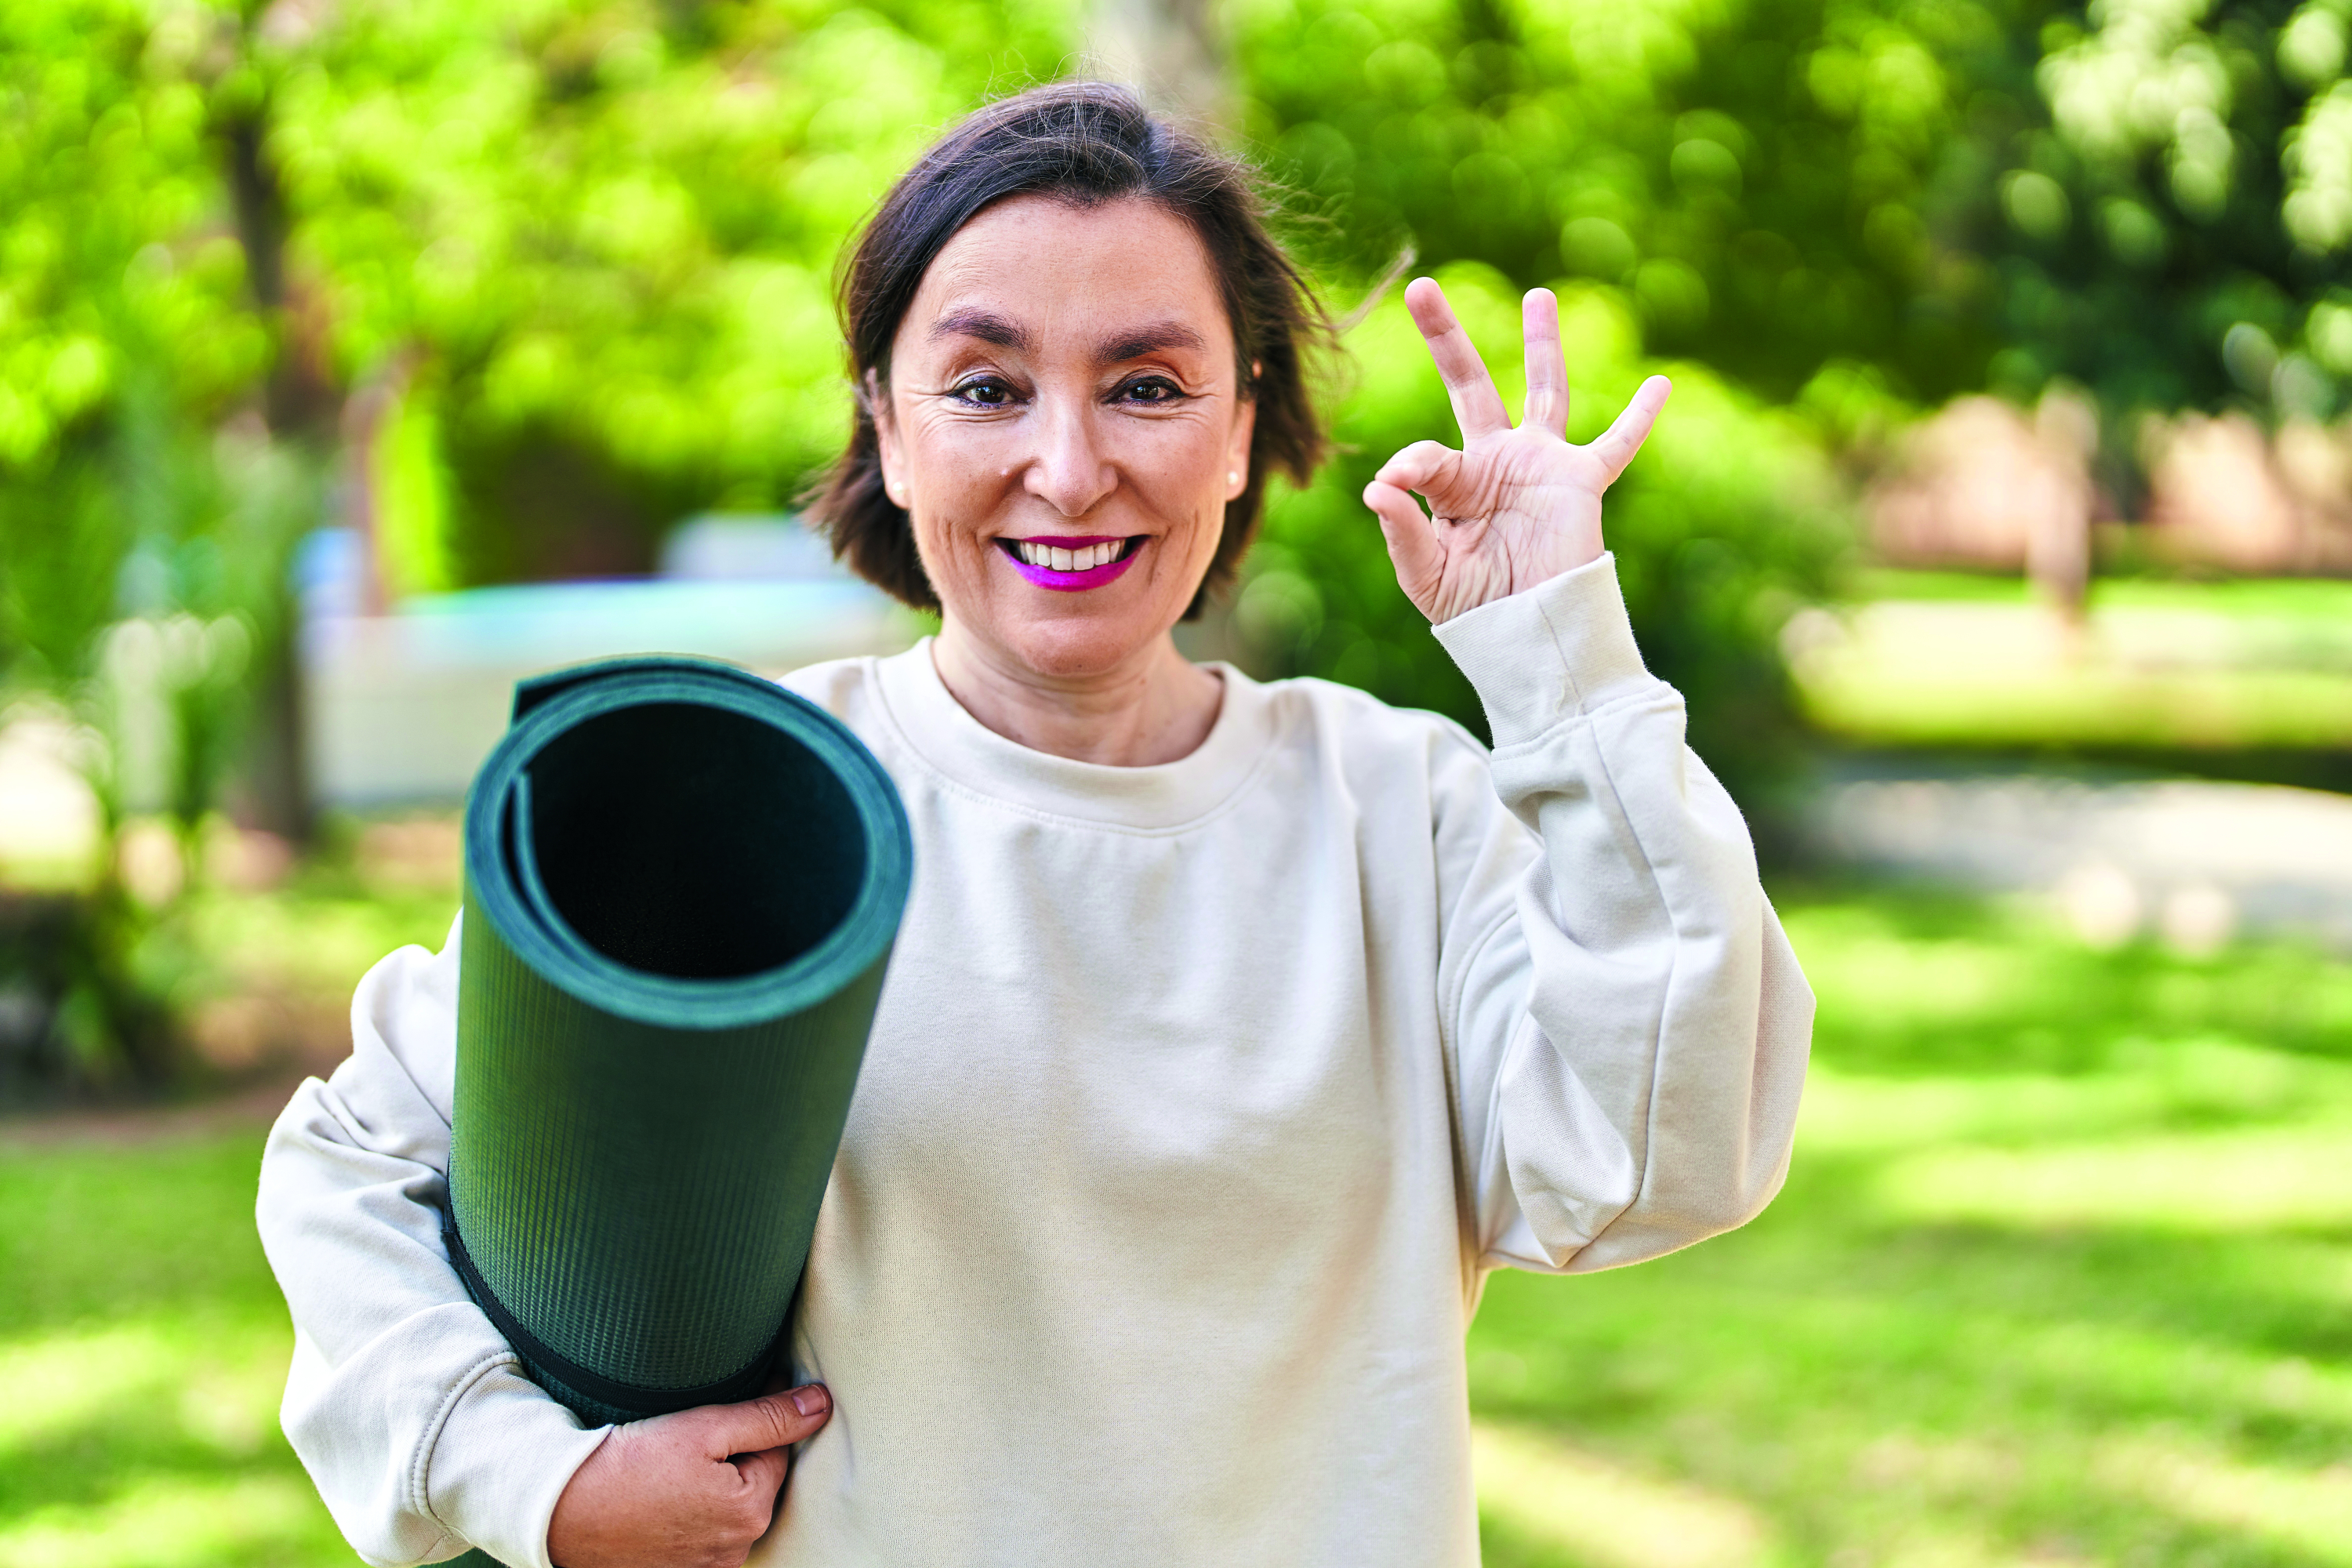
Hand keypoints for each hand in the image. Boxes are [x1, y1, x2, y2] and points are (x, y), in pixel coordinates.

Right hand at [546, 1384, 831, 1567]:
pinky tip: (665, 1497)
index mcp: (750, 1511)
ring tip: (673, 1469)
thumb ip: (768, 1417)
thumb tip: (821, 1404)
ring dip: (715, 1486)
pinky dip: (692, 1514)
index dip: (758, 1417)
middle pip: (755, 1484)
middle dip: (737, 1456)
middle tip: (693, 1439)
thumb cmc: (630, 1464)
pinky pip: (702, 1536)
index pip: (777, 1450)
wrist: (559, 1510)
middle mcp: (735, 1550)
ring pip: (729, 1510)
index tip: (732, 1398)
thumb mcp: (705, 1427)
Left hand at [1363, 279, 1670, 623]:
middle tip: (1422, 287)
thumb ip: (1402, 530)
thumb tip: (1376, 483)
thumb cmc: (1472, 611)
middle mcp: (1494, 463)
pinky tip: (1660, 384)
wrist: (1527, 636)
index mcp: (1450, 485)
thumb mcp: (1426, 575)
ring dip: (1541, 345)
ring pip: (1543, 392)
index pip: (1425, 455)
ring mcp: (1540, 467)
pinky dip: (1640, 418)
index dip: (1409, 465)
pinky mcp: (1581, 484)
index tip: (1394, 483)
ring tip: (1538, 296)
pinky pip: (1617, 445)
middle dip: (1446, 337)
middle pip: (1468, 386)